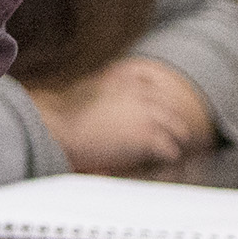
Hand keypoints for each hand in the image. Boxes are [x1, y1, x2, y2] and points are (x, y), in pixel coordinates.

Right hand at [36, 56, 215, 173]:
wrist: (59, 130)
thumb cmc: (63, 114)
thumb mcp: (83, 89)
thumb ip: (100, 87)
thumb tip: (98, 88)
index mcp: (124, 79)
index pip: (151, 81)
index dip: (157, 95)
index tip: (160, 104)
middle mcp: (139, 93)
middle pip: (168, 105)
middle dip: (172, 117)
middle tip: (177, 129)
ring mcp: (145, 114)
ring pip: (176, 126)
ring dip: (177, 137)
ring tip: (178, 146)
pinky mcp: (146, 136)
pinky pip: (168, 148)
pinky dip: (169, 155)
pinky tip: (167, 159)